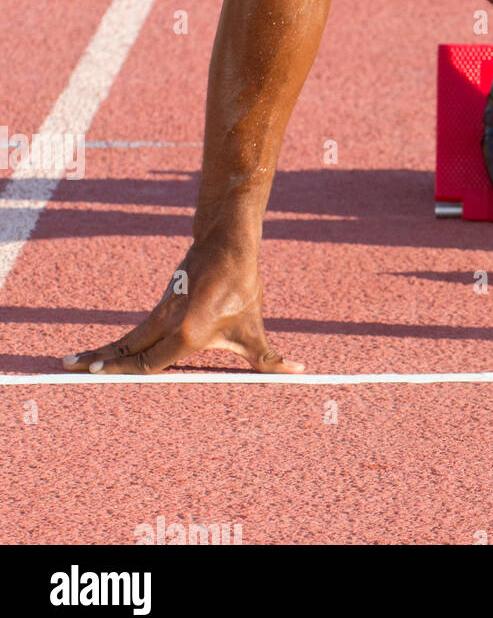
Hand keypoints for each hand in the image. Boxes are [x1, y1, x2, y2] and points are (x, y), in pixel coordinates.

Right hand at [62, 240, 303, 375]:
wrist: (228, 243)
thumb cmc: (243, 286)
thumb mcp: (255, 326)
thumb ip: (270, 357)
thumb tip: (299, 371)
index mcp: (189, 332)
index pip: (150, 361)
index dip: (123, 371)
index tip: (96, 375)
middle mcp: (169, 323)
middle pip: (128, 350)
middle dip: (99, 363)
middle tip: (68, 371)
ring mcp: (162, 311)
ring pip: (128, 337)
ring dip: (102, 351)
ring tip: (71, 363)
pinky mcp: (161, 303)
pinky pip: (136, 328)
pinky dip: (118, 341)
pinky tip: (104, 351)